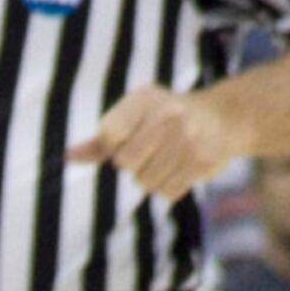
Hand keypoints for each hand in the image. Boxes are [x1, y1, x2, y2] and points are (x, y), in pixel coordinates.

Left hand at [69, 81, 239, 200]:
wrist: (222, 117)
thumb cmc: (166, 117)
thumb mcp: (136, 115)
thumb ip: (101, 140)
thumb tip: (67, 157)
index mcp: (145, 98)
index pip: (108, 134)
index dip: (112, 146)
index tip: (126, 139)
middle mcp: (167, 115)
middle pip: (126, 162)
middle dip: (134, 164)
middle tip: (149, 151)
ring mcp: (186, 139)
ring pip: (146, 181)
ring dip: (151, 177)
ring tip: (166, 159)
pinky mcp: (201, 162)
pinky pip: (167, 192)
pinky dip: (168, 186)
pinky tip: (179, 168)